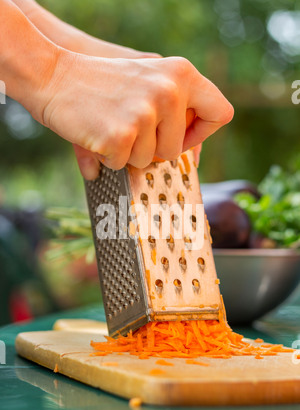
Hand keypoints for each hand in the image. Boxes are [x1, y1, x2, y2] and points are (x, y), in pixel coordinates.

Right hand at [38, 52, 232, 178]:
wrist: (51, 73)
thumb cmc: (100, 84)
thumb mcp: (146, 82)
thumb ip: (174, 113)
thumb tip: (196, 163)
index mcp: (182, 73)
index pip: (221, 114)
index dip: (200, 132)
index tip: (178, 135)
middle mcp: (170, 90)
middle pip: (177, 149)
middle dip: (153, 149)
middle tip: (129, 129)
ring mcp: (146, 113)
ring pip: (149, 161)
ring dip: (128, 153)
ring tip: (109, 125)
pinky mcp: (122, 134)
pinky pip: (122, 164)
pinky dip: (107, 157)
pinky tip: (96, 134)